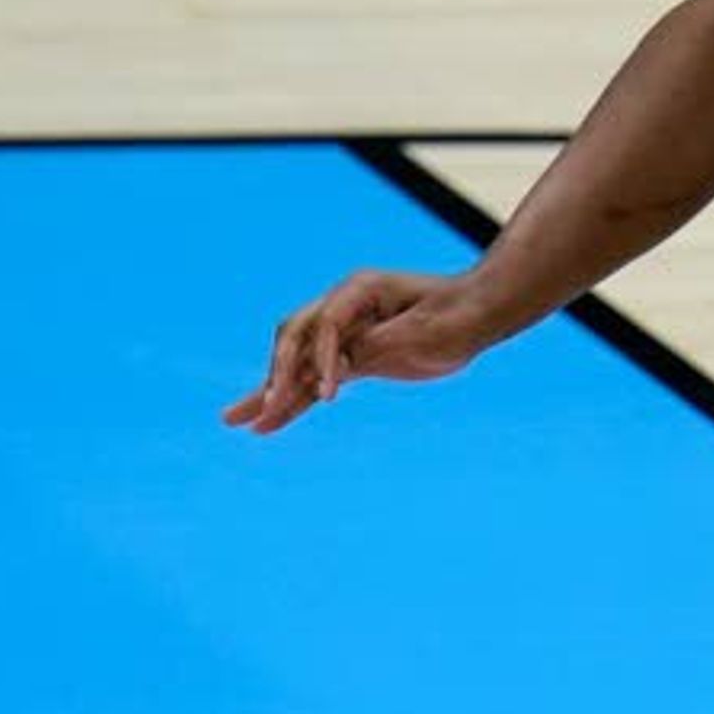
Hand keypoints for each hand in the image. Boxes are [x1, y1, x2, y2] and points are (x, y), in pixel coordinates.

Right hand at [225, 268, 499, 433]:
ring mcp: (344, 334)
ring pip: (296, 364)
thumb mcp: (427, 330)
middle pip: (295, 339)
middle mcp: (342, 308)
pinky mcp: (352, 359)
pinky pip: (313, 381)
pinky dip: (292, 402)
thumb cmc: (458, 316)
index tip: (328, 395)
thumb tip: (343, 365)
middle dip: (278, 374)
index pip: (325, 327)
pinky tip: (266, 423)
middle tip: (269, 407)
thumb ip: (382, 344)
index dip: (322, 360)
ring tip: (234, 421)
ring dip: (268, 392)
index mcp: (359, 290)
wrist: (479, 314)